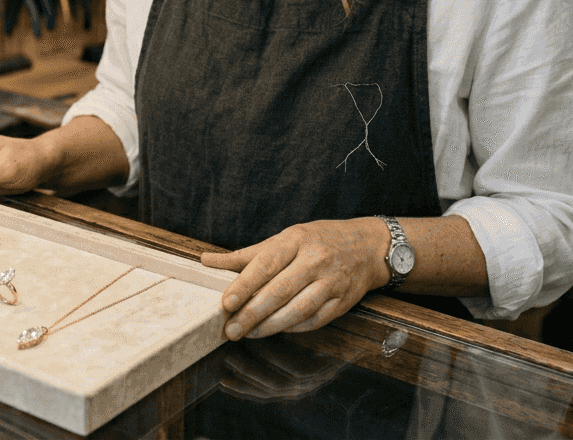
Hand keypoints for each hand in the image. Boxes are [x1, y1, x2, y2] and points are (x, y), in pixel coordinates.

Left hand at [201, 218, 388, 339]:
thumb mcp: (283, 238)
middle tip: (231, 329)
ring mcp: (331, 282)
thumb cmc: (317, 241)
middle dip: (252, 313)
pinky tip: (276, 331)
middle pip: (280, 290)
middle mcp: (315, 260)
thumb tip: (206, 261)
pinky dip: (293, 328)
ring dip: (271, 325)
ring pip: (298, 309)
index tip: (226, 302)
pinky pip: (314, 320)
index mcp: (296, 240)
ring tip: (249, 333)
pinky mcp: (342, 302)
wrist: (366, 247)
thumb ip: (245, 255)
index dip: (245, 284)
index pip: (266, 263)